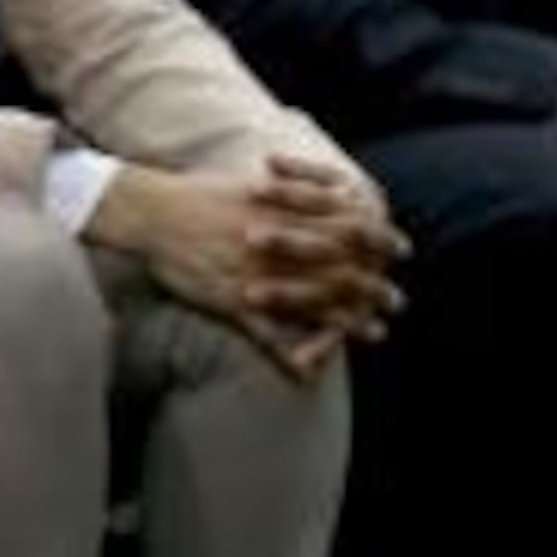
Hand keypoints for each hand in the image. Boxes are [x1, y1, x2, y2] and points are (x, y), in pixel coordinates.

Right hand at [99, 158, 409, 378]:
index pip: (349, 226)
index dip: (380, 240)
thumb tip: (328, 191)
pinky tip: (311, 371)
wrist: (154, 211)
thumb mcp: (256, 185)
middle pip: (341, 268)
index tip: (402, 250)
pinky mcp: (232, 302)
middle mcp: (281, 244)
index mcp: (288, 212)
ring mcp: (259, 275)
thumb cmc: (203, 195)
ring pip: (316, 303)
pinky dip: (290, 354)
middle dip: (374, 286)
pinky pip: (268, 336)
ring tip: (376, 334)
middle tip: (398, 301)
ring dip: (350, 321)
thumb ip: (295, 194)